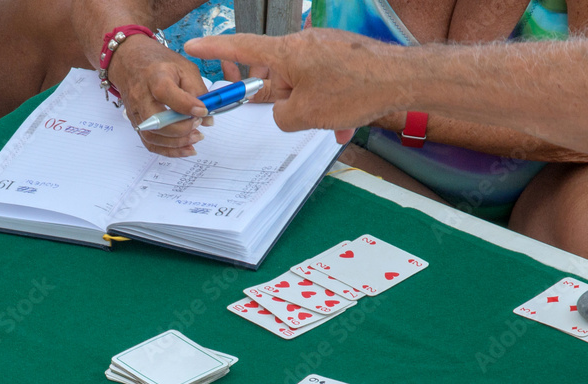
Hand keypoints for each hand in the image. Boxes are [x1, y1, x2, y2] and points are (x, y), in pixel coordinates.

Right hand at [108, 36, 210, 156]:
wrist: (130, 61)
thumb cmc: (159, 63)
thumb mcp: (184, 68)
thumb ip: (197, 90)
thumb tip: (207, 117)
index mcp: (154, 76)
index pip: (166, 93)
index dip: (186, 105)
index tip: (203, 111)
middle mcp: (141, 96)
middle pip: (157, 121)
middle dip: (182, 129)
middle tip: (199, 125)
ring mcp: (135, 112)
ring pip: (153, 137)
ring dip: (177, 142)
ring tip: (196, 137)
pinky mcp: (135, 123)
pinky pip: (150, 143)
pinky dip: (169, 150)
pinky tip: (185, 148)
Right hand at [186, 29, 410, 143]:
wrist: (404, 78)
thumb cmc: (356, 90)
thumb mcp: (305, 115)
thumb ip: (281, 116)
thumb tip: (284, 111)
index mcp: (287, 53)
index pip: (241, 48)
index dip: (214, 49)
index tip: (194, 45)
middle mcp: (304, 44)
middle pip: (276, 72)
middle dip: (281, 96)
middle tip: (292, 113)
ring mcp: (326, 48)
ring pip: (304, 81)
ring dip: (311, 105)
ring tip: (331, 122)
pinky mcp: (344, 55)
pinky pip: (326, 81)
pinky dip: (330, 103)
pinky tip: (345, 122)